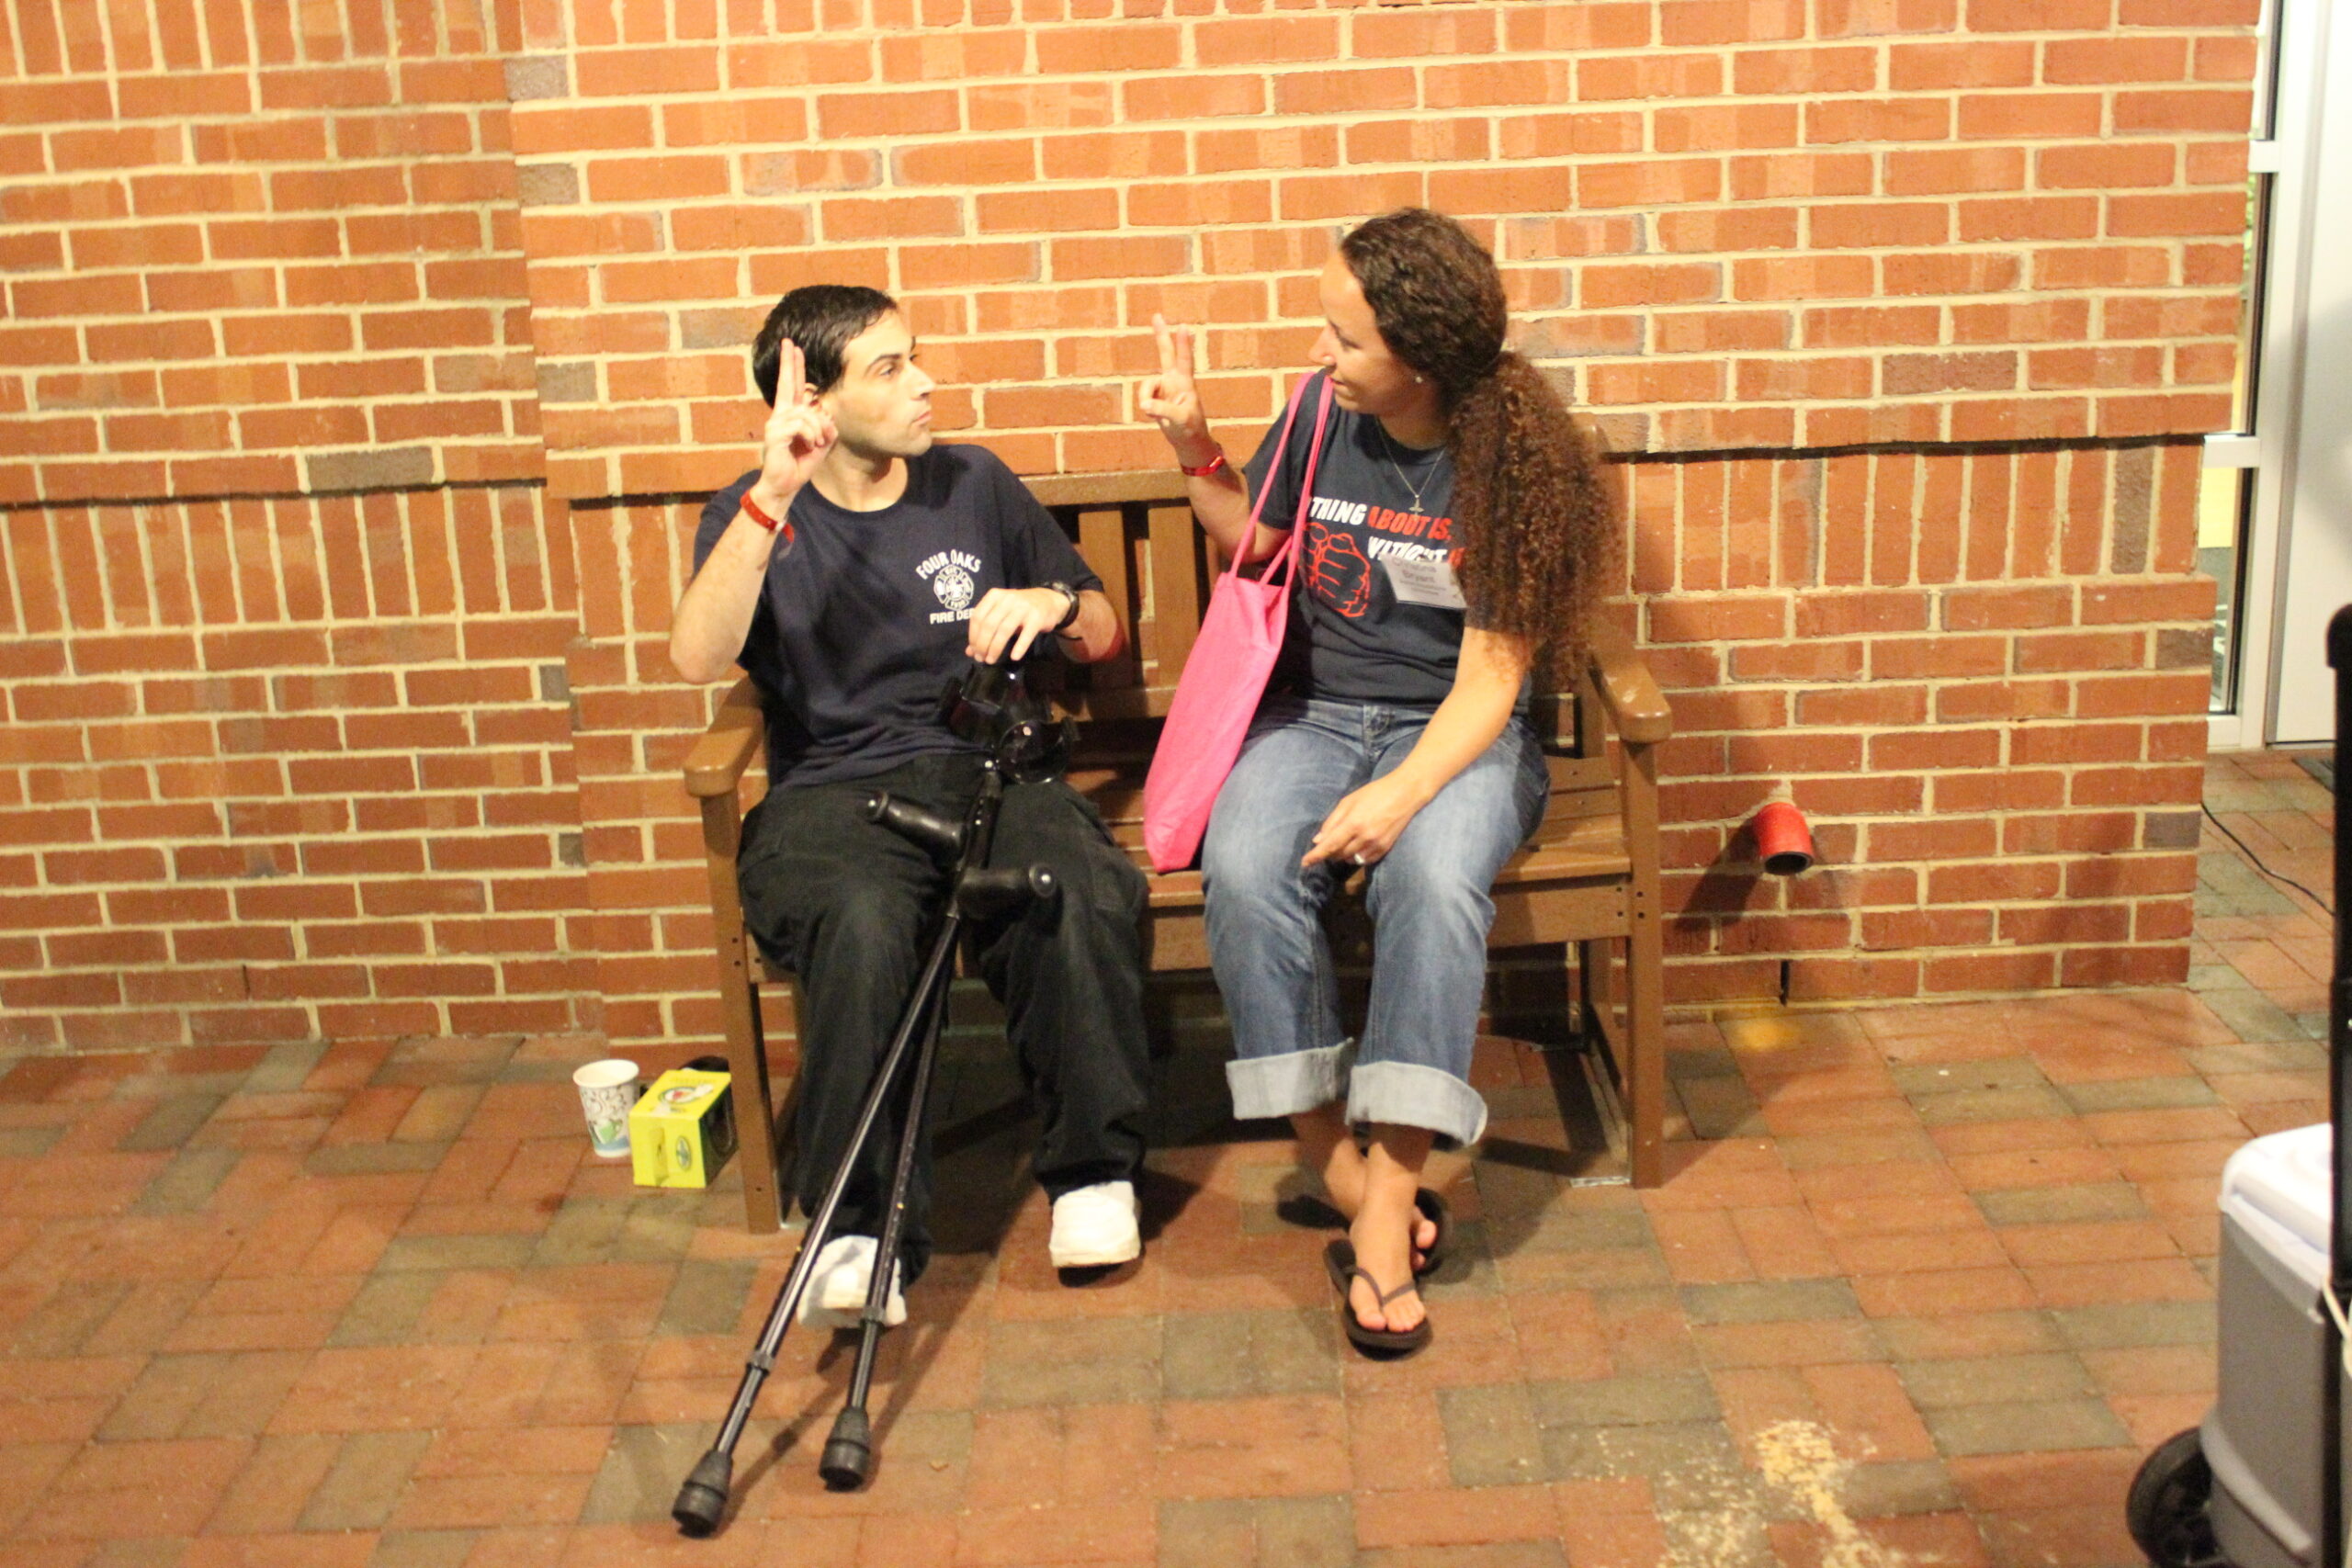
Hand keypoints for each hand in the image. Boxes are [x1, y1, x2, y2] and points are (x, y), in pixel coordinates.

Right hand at [749, 337, 834, 517]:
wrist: (785, 485)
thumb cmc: (800, 464)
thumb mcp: (821, 443)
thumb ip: (826, 427)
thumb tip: (827, 414)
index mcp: (790, 415)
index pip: (792, 386)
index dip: (793, 367)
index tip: (793, 348)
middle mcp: (780, 415)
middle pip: (787, 384)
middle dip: (789, 363)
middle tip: (789, 343)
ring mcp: (775, 423)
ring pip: (806, 412)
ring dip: (818, 430)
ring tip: (816, 444)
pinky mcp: (775, 434)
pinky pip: (801, 425)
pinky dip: (811, 436)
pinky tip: (810, 446)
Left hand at [965, 586, 1070, 664]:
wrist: (1048, 601)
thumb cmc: (1019, 608)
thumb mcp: (1001, 614)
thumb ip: (985, 629)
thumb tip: (970, 652)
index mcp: (995, 596)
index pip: (977, 617)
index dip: (973, 636)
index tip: (973, 651)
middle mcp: (1008, 599)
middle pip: (989, 625)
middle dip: (982, 644)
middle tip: (981, 658)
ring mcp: (1023, 607)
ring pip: (1004, 630)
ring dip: (995, 648)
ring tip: (991, 660)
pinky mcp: (1037, 617)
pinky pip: (1026, 635)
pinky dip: (1019, 647)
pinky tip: (1014, 657)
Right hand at [1138, 313, 1213, 462]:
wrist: (1188, 441)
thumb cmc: (1190, 429)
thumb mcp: (1179, 420)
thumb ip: (1162, 410)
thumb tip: (1144, 404)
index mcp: (1185, 383)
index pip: (1184, 360)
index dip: (1183, 344)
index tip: (1183, 326)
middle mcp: (1174, 380)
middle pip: (1166, 353)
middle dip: (1161, 335)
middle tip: (1157, 315)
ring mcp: (1164, 387)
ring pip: (1146, 385)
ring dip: (1145, 397)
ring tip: (1153, 413)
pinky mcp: (1156, 396)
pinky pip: (1143, 396)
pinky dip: (1144, 405)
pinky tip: (1153, 414)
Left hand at [1302, 772, 1432, 869]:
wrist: (1405, 794)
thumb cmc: (1374, 793)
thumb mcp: (1349, 801)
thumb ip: (1332, 821)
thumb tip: (1318, 840)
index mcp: (1353, 823)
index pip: (1329, 845)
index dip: (1316, 856)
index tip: (1304, 863)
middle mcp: (1364, 837)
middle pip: (1338, 854)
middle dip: (1329, 851)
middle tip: (1328, 842)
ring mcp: (1376, 845)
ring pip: (1351, 859)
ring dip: (1342, 854)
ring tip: (1344, 841)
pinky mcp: (1385, 849)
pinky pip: (1364, 860)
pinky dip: (1356, 856)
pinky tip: (1357, 846)